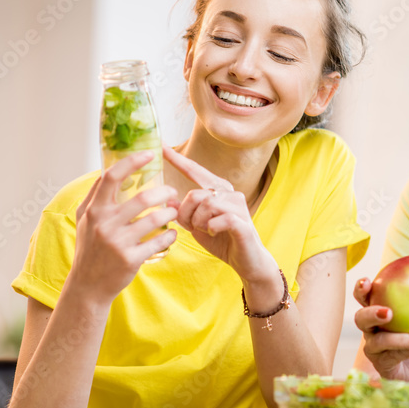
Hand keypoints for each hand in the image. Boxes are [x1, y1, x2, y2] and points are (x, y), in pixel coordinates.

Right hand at [71, 151, 178, 300]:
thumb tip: (109, 171)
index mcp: (93, 210)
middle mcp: (104, 223)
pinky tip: (172, 233)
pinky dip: (170, 235)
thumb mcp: (86, 221)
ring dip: (170, 213)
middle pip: (142, 198)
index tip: (149, 155)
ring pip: (155, 219)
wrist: (88, 285)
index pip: (111, 177)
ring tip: (174, 212)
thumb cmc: (90, 249)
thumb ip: (96, 198)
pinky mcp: (131, 259)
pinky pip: (159, 241)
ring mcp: (118, 242)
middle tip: (172, 191)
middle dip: (164, 192)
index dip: (132, 162)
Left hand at [163, 146, 277, 283]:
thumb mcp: (198, 225)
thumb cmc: (223, 241)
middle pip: (195, 194)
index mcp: (218, 191)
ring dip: (199, 223)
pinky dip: (211, 228)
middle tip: (192, 227)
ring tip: (206, 231)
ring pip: (206, 205)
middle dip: (187, 214)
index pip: (195, 171)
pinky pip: (218, 219)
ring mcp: (238, 206)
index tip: (161, 145)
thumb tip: (168, 200)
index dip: (178, 159)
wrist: (247, 262)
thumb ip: (185, 212)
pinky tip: (215, 232)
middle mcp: (230, 194)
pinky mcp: (243, 222)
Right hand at [353, 274, 408, 397]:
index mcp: (381, 313)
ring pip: (377, 341)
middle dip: (370, 312)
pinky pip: (392, 356)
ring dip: (399, 338)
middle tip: (388, 312)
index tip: (367, 281)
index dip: (361, 289)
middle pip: (360, 319)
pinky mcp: (381, 365)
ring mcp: (374, 350)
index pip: (366, 298)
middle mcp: (373, 331)